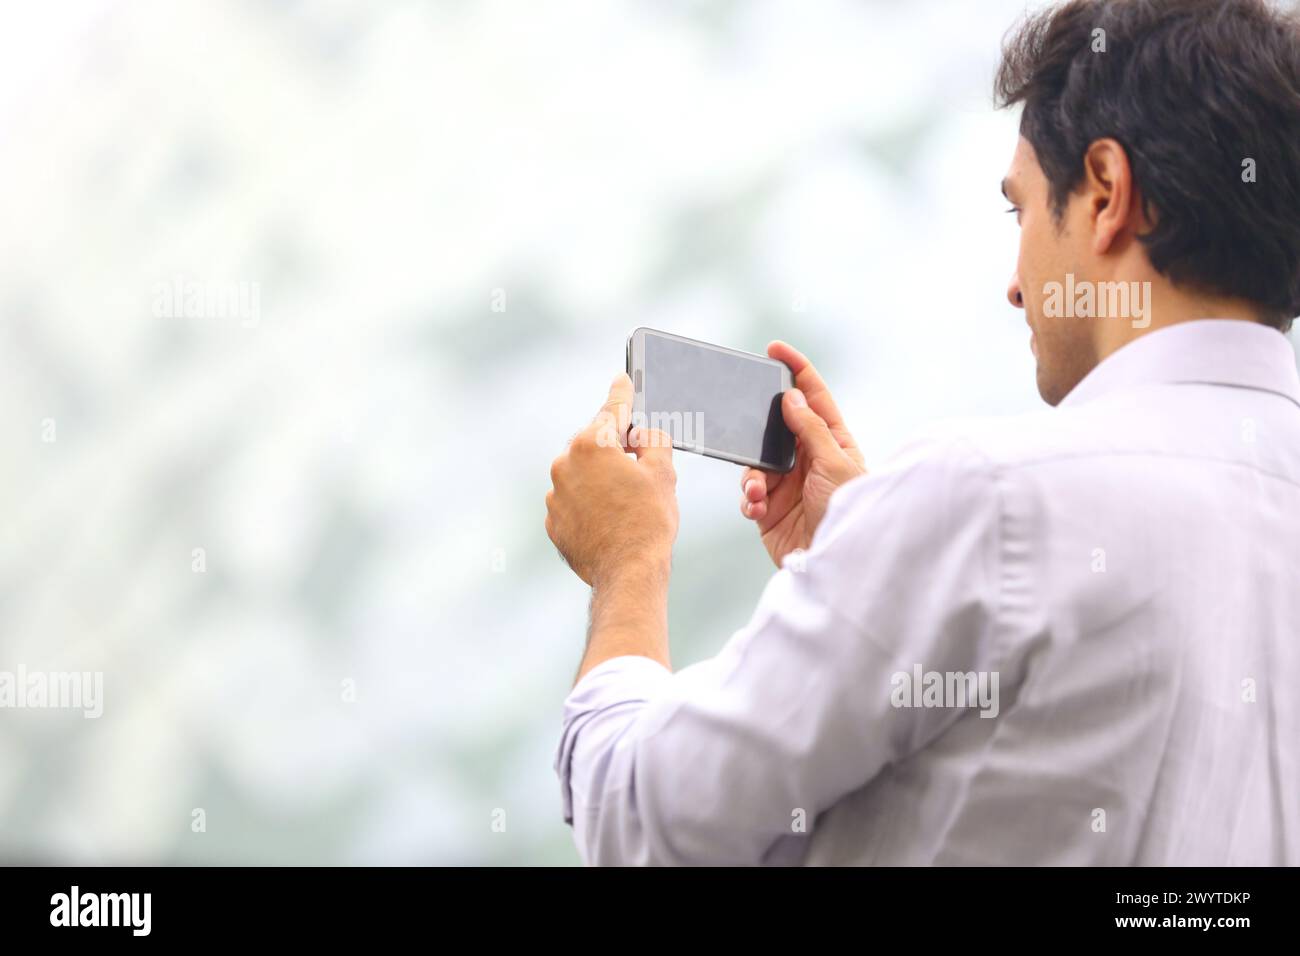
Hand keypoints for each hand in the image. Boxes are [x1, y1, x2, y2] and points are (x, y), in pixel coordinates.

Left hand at [546, 373, 677, 587]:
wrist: (628, 573)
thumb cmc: (649, 521)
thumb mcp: (664, 472)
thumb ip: (653, 440)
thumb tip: (644, 432)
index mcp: (591, 444)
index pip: (612, 410)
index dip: (623, 394)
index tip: (622, 379)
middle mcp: (565, 464)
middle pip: (594, 443)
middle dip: (615, 447)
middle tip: (640, 461)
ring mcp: (555, 494)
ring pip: (582, 474)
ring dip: (601, 478)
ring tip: (627, 502)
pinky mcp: (553, 521)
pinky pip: (572, 501)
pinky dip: (589, 503)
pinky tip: (610, 518)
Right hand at [739, 341, 865, 566]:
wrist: (839, 564)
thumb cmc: (848, 511)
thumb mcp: (834, 463)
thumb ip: (810, 429)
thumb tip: (792, 397)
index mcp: (833, 442)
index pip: (814, 397)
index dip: (796, 371)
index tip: (775, 349)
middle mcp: (809, 460)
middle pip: (776, 428)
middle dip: (759, 428)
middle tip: (745, 418)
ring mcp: (788, 485)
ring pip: (755, 464)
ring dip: (752, 477)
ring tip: (758, 492)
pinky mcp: (770, 510)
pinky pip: (749, 495)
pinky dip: (749, 499)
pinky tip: (756, 508)